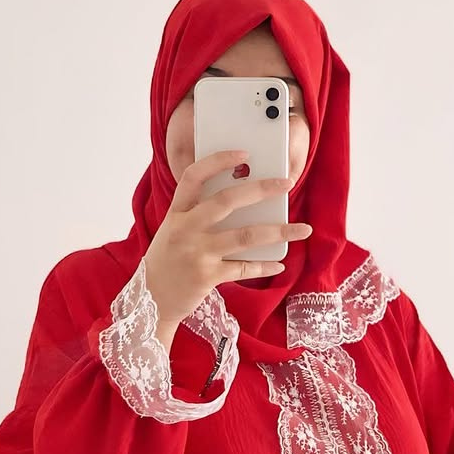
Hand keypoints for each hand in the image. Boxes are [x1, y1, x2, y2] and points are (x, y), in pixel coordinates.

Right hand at [143, 150, 311, 340]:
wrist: (151, 301)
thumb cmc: (168, 261)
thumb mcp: (175, 231)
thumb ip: (199, 215)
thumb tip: (244, 198)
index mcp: (176, 213)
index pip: (193, 176)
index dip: (218, 160)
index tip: (244, 153)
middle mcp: (185, 229)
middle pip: (227, 200)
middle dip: (261, 189)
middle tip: (287, 182)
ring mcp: (196, 253)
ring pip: (245, 236)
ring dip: (279, 232)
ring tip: (303, 229)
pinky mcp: (206, 277)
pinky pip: (244, 268)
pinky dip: (265, 266)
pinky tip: (280, 264)